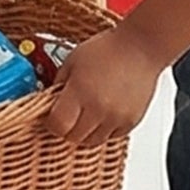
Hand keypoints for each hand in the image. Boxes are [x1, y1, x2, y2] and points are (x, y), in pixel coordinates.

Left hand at [39, 24, 159, 144]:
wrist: (140, 47)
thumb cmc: (108, 49)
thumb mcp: (72, 60)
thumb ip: (58, 84)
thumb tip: (49, 102)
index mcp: (80, 91)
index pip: (58, 125)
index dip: (51, 122)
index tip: (52, 116)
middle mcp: (98, 108)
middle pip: (73, 137)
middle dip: (67, 128)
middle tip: (68, 115)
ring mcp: (116, 117)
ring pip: (93, 141)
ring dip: (86, 131)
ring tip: (88, 113)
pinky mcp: (131, 122)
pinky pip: (111, 137)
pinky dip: (105, 129)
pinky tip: (104, 112)